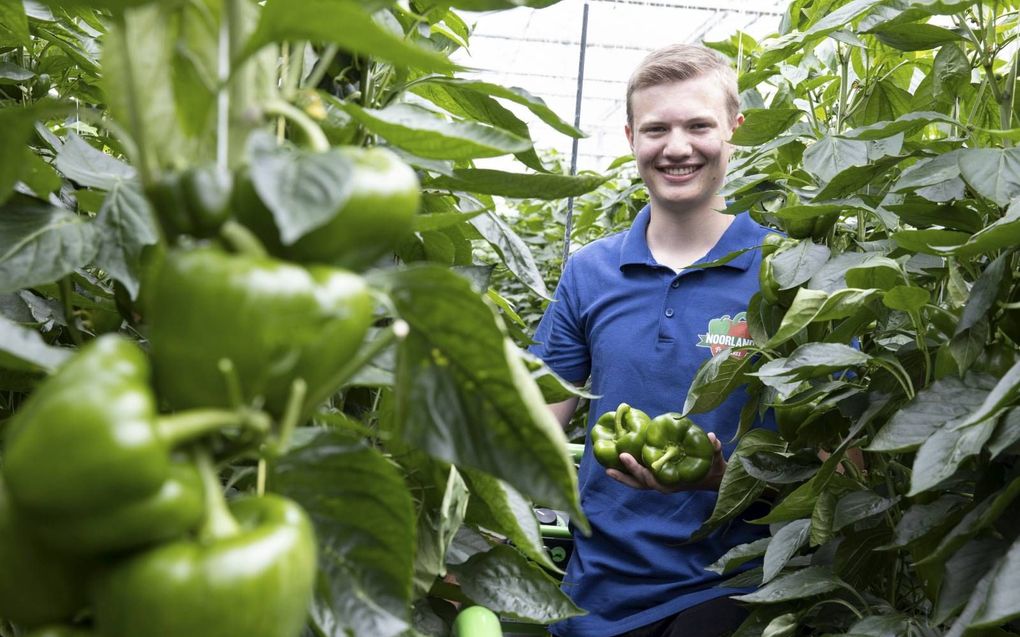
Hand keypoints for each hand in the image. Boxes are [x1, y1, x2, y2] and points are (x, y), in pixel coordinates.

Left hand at [606, 432, 726, 492]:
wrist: (713, 477)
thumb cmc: (712, 467)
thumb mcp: (716, 458)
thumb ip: (714, 448)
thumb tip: (713, 437)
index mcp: (673, 483)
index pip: (653, 480)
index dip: (639, 471)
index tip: (626, 458)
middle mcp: (664, 485)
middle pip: (640, 483)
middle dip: (626, 474)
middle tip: (613, 462)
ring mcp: (659, 483)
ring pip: (637, 483)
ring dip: (623, 477)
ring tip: (607, 470)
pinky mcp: (657, 478)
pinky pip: (639, 478)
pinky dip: (628, 473)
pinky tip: (616, 465)